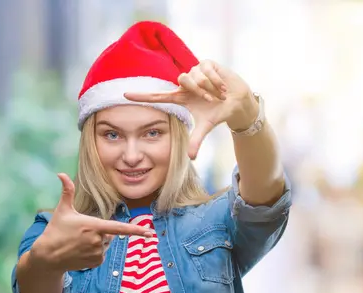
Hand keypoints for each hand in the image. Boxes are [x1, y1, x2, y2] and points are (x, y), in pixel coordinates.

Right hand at [35, 173, 152, 270]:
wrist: (47, 256)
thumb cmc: (55, 231)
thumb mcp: (62, 210)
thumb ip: (67, 192)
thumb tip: (61, 174)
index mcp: (93, 226)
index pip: (119, 228)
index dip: (136, 230)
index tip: (150, 233)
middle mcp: (98, 240)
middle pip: (110, 234)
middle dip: (101, 232)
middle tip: (82, 233)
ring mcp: (98, 253)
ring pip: (106, 244)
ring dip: (98, 242)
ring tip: (80, 242)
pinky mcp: (96, 262)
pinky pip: (102, 254)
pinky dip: (95, 252)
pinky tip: (81, 251)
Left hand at [124, 60, 258, 159]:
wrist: (238, 101)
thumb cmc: (218, 112)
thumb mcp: (206, 127)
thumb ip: (196, 140)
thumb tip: (190, 158)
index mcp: (181, 97)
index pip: (158, 96)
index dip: (142, 96)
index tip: (124, 95)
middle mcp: (185, 82)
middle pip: (182, 80)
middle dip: (199, 91)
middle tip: (211, 99)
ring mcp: (196, 71)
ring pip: (196, 75)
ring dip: (210, 87)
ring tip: (219, 94)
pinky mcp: (207, 63)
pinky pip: (208, 70)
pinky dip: (217, 81)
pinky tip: (223, 87)